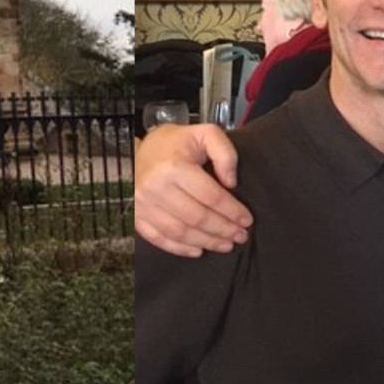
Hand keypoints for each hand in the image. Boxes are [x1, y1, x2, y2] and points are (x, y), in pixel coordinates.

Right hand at [134, 123, 250, 256]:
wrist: (139, 149)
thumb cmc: (175, 143)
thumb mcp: (204, 133)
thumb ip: (224, 153)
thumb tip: (231, 183)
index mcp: (174, 167)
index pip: (210, 196)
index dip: (232, 211)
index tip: (247, 220)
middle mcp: (156, 187)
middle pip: (197, 217)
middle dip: (223, 230)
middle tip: (240, 236)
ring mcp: (143, 204)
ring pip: (180, 232)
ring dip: (206, 242)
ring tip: (225, 245)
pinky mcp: (137, 215)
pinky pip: (159, 238)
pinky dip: (180, 248)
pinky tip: (198, 250)